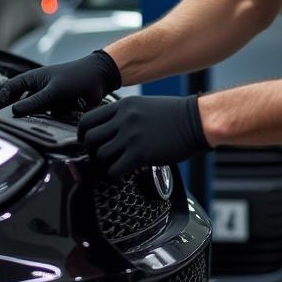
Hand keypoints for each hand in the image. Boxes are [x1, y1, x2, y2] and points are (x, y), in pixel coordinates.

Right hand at [0, 50, 121, 116]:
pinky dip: (50, 121)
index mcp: (32, 79)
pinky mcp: (57, 108)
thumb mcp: (54, 90)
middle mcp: (37, 89)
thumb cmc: (76, 77)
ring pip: (34, 114)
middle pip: (20, 104)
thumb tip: (14, 111)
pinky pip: (48, 118)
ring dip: (37, 119)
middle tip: (12, 125)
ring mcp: (47, 99)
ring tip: (36, 125)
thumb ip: (34, 102)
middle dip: (19, 114)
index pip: (9, 89)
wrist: (100, 78)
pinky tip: (53, 123)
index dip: (1, 100)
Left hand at [77, 95, 211, 177]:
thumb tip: (108, 131)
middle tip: (102, 157)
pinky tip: (123, 173)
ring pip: (100, 155)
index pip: (87, 120)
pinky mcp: (140, 154)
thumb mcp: (144, 106)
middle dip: (92, 151)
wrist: (196, 120)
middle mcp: (123, 119)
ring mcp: (131, 136)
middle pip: (89, 139)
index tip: (89, 143)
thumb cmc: (174, 116)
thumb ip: (123, 115)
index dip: (84, 135)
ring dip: (104, 164)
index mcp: (123, 105)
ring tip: (115, 166)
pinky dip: (114, 175)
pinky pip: (114, 170)